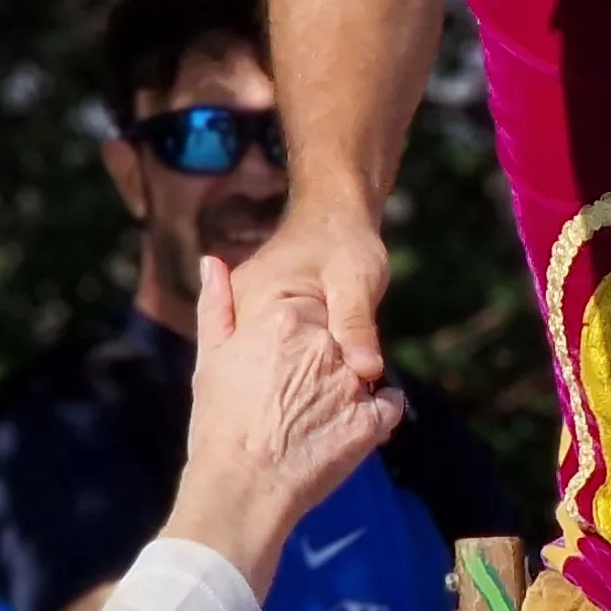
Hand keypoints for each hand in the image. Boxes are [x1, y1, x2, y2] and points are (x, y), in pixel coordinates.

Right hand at [160, 257, 403, 595]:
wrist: (242, 488)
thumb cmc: (219, 425)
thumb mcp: (212, 358)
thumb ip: (217, 306)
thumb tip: (212, 261)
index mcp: (283, 322)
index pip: (312, 313)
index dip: (300, 339)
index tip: (283, 366)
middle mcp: (323, 346)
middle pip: (339, 342)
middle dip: (325, 363)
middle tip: (295, 400)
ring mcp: (352, 382)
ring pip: (363, 372)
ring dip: (349, 388)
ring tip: (313, 420)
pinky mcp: (373, 420)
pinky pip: (389, 404)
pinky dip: (375, 413)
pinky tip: (342, 430)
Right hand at [231, 207, 394, 386]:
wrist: (336, 215)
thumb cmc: (344, 242)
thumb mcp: (356, 284)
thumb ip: (357, 325)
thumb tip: (368, 370)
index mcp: (254, 302)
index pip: (267, 362)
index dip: (306, 383)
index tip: (343, 393)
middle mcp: (241, 313)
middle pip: (269, 369)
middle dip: (307, 385)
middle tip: (348, 394)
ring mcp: (250, 318)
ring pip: (277, 366)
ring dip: (309, 380)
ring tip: (341, 390)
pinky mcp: (265, 323)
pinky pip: (283, 356)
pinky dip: (308, 368)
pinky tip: (332, 379)